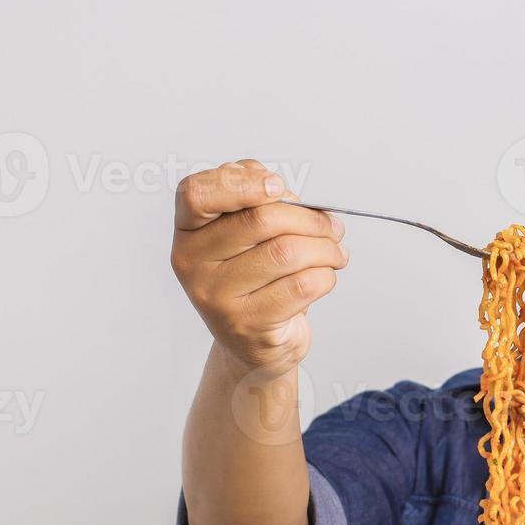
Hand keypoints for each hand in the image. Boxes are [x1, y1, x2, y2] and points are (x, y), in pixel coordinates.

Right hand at [171, 159, 348, 378]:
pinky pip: (302, 285)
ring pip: (287, 252)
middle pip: (260, 220)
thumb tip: (281, 189)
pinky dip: (326, 275)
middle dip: (309, 219)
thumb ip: (255, 200)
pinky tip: (325, 276)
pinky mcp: (249, 324)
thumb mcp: (245, 235)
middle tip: (332, 226)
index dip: (241, 182)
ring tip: (335, 252)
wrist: (255, 342)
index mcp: (188, 232)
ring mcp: (217, 297)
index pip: (197, 194)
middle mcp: (193, 264)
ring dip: (326, 248)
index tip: (278, 186)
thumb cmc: (255, 279)